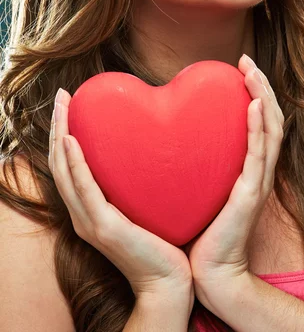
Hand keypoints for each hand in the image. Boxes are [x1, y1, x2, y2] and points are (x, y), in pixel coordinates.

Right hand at [49, 89, 193, 309]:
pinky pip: (84, 190)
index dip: (64, 133)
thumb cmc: (165, 243)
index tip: (70, 103)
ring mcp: (90, 222)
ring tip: (62, 105)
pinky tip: (71, 139)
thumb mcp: (146, 206)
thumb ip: (140, 181)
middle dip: (58, 126)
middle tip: (62, 95)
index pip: (69, 164)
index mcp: (92, 208)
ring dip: (60, 135)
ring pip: (64, 171)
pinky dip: (74, 164)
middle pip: (60, 163)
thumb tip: (156, 146)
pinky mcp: (104, 227)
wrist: (170, 283)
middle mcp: (84, 214)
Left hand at [182, 54, 284, 296]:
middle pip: (272, 118)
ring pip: (271, 130)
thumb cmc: (201, 231)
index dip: (256, 92)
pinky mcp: (251, 194)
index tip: (240, 68)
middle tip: (246, 60)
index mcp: (250, 168)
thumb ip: (202, 162)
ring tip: (252, 71)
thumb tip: (177, 137)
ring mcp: (259, 181)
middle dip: (261, 86)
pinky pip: (259, 154)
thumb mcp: (203, 188)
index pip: (261, 122)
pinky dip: (259, 127)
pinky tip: (254, 105)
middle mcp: (260, 171)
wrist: (209, 273)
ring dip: (263, 97)